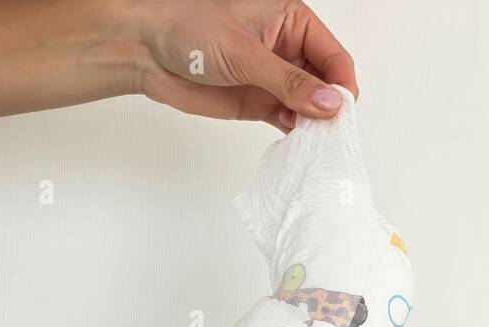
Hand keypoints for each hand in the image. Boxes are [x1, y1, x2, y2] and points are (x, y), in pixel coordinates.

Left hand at [130, 0, 357, 130]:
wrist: (146, 52)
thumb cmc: (188, 30)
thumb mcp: (245, 53)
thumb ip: (289, 81)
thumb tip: (330, 103)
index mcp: (292, 21)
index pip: (333, 55)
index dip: (342, 84)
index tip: (341, 111)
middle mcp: (288, 49)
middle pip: (327, 83)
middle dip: (330, 108)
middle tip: (328, 133)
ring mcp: (275, 78)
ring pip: (311, 105)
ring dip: (314, 124)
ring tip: (312, 141)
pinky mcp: (260, 103)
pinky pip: (290, 120)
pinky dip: (297, 133)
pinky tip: (297, 143)